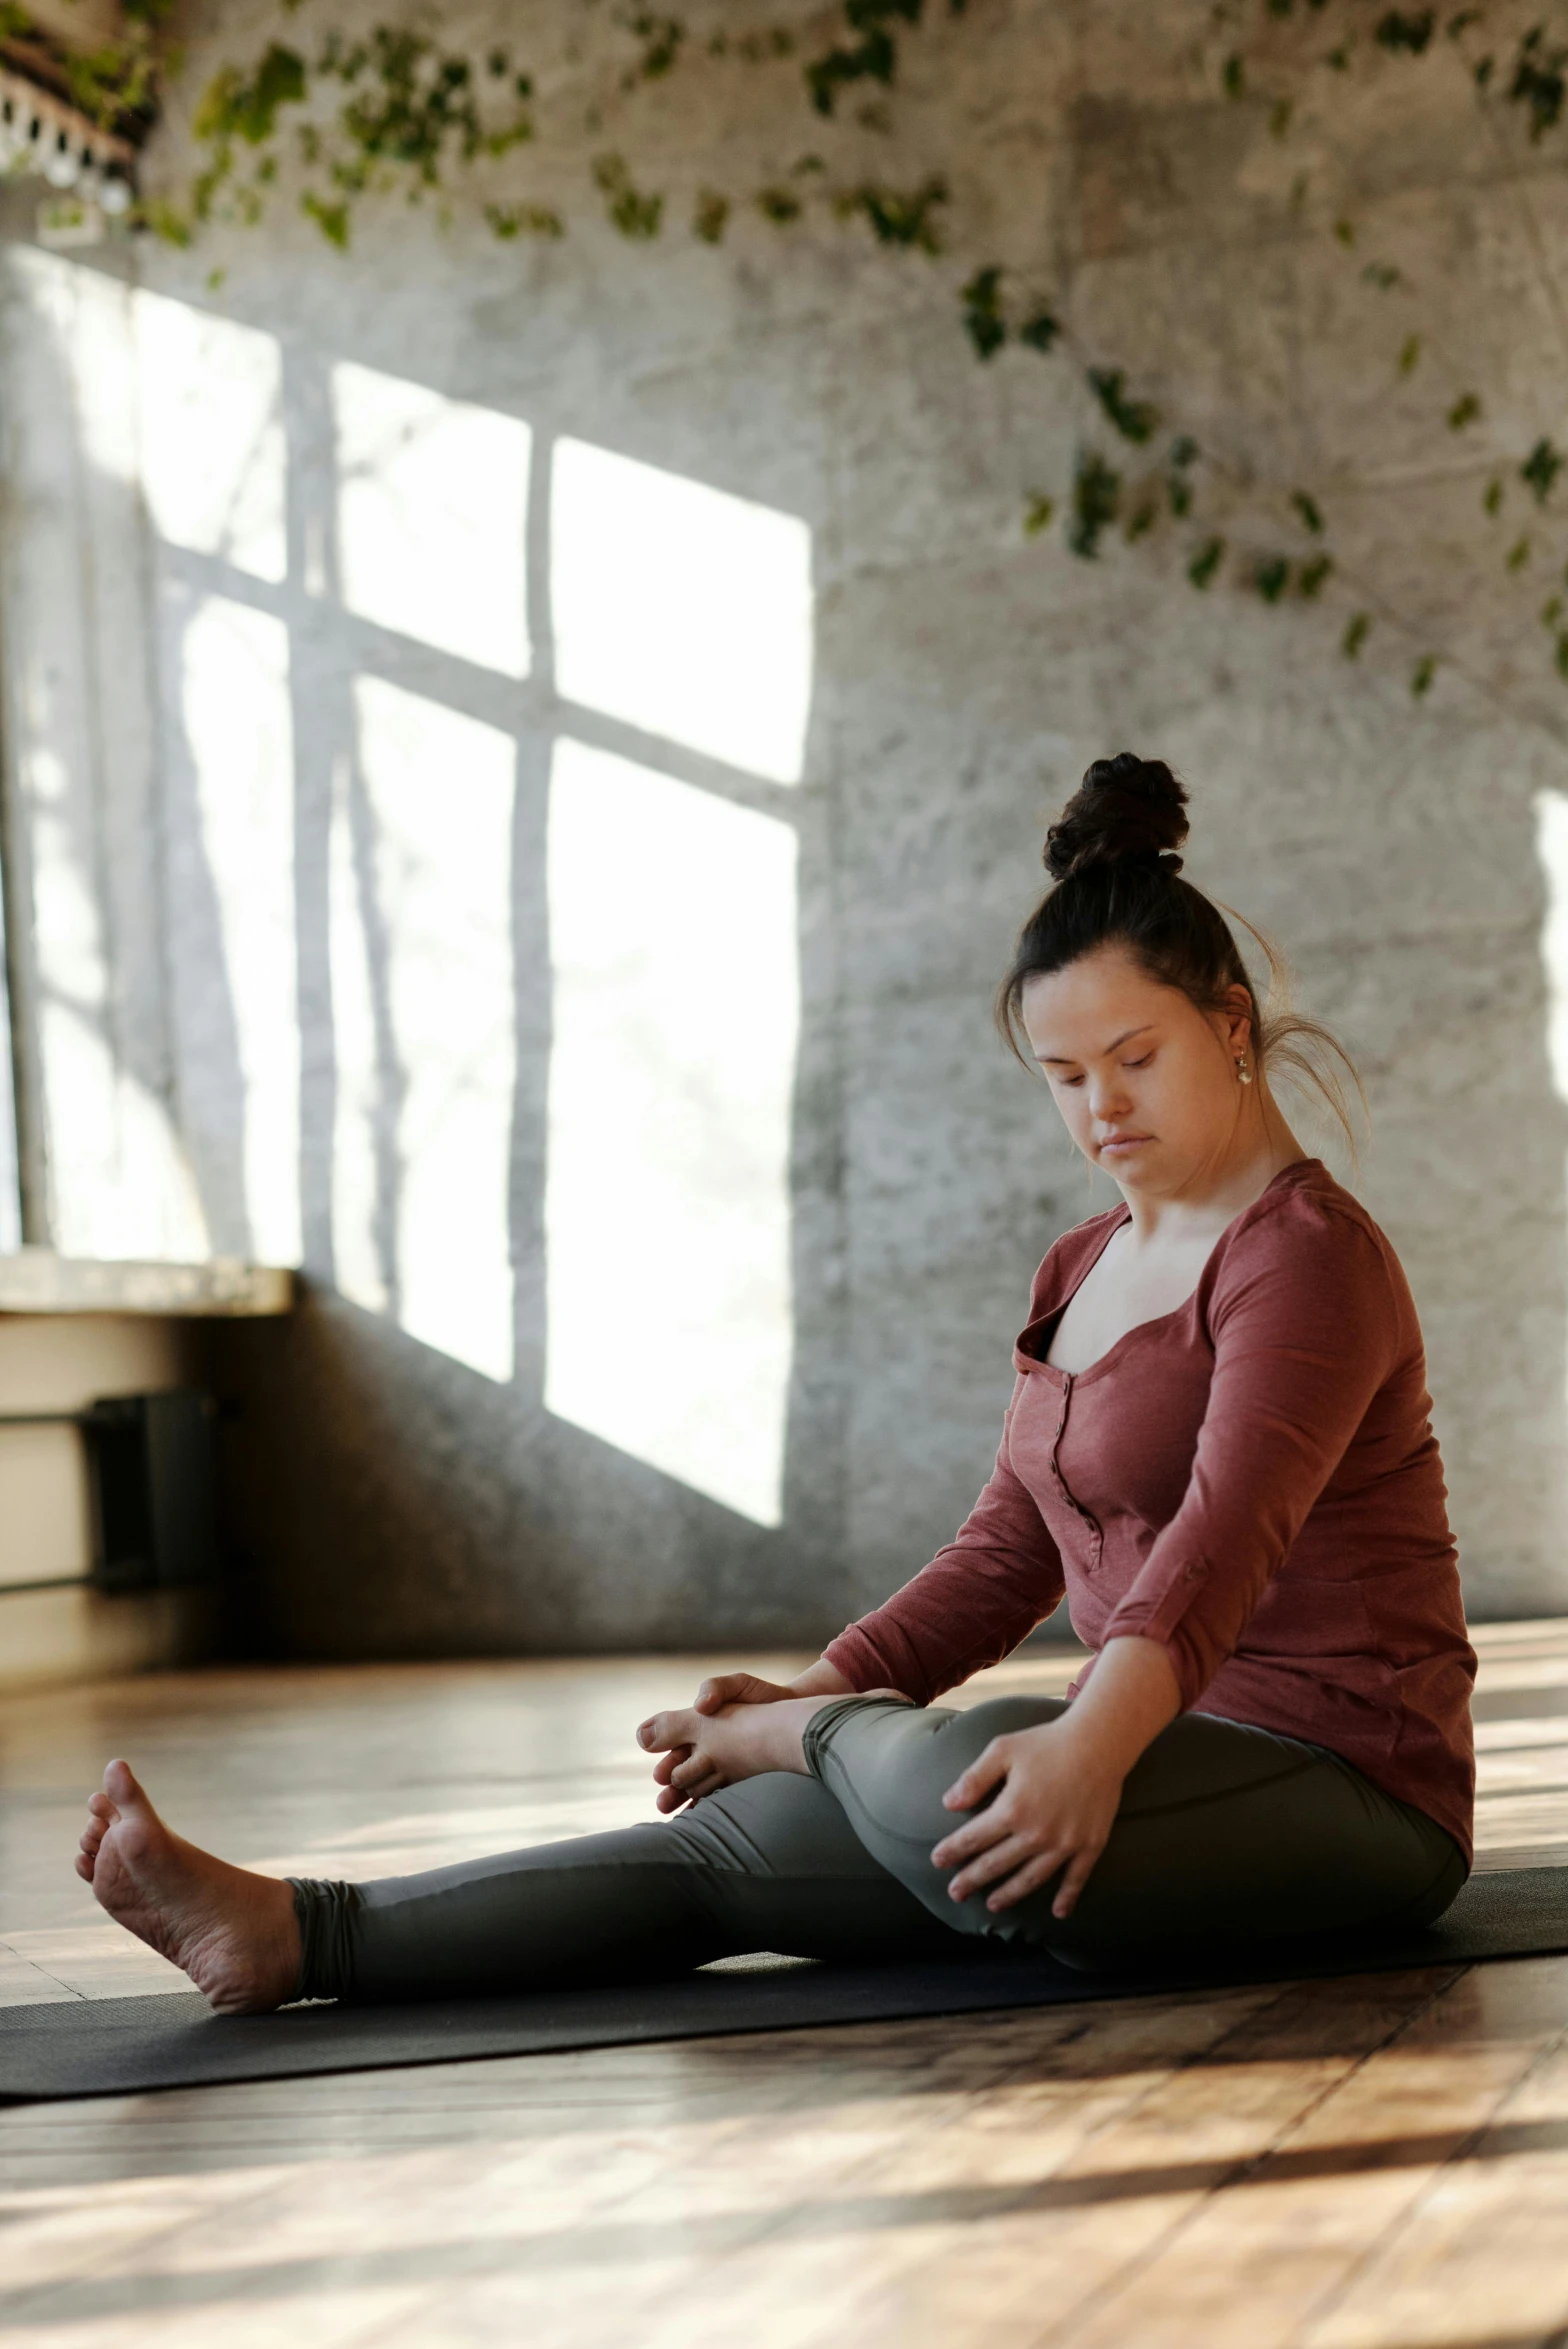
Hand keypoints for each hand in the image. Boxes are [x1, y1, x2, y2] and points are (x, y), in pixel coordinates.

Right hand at [642, 1672, 799, 1813]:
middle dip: (672, 1788)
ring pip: (698, 1787)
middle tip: (664, 1802)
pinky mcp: (741, 1780)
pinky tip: (702, 1820)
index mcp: (699, 1728)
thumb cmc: (761, 1697)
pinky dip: (710, 1808)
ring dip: (685, 1802)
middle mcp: (708, 1749)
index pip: (676, 1748)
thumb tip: (699, 1706)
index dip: (668, 1762)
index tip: (662, 1775)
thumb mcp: (736, 1684)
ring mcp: (724, 1767)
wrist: (792, 1712)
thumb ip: (714, 1688)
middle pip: (683, 1771)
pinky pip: (721, 1797)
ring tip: (675, 1814)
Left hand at [930, 1716, 1124, 1918]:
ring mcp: (1065, 1844)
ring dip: (1010, 1894)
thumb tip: (948, 1804)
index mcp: (1012, 1810)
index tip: (937, 1861)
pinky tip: (1058, 1913)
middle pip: (997, 1864)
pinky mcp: (1090, 1845)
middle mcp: (1037, 1834)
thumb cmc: (1046, 1743)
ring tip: (993, 1905)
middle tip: (955, 1893)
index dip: (953, 1851)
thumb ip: (974, 1778)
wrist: (1099, 1743)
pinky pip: (1076, 1879)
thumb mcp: (1002, 1750)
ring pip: (1031, 1879)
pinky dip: (1067, 1897)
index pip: (974, 1838)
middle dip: (972, 1880)